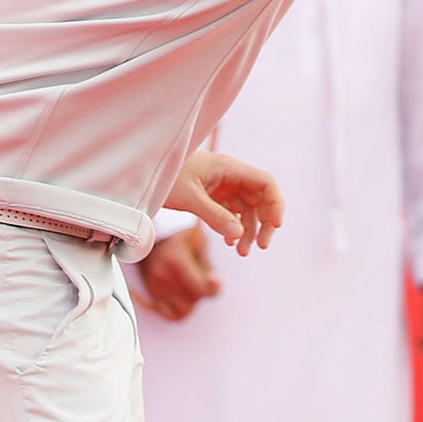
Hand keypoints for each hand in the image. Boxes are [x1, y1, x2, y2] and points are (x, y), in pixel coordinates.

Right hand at [134, 227, 219, 321]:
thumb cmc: (181, 236)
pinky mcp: (151, 293)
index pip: (200, 288)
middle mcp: (162, 276)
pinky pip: (171, 315)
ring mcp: (154, 286)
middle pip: (193, 300)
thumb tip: (216, 286)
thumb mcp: (199, 241)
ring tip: (192, 285)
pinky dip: (180, 310)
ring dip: (192, 301)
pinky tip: (184, 296)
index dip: (213, 288)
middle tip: (202, 277)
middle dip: (202, 292)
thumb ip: (208, 264)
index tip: (217, 281)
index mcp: (175, 261)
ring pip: (184, 311)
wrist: (153, 233)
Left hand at [165, 151, 283, 255]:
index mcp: (230, 168)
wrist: (147, 173)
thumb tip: (238, 234)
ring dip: (249, 230)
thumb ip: (214, 215)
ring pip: (249, 209)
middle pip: (261, 198)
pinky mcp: (215, 197)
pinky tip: (230, 242)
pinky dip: (235, 228)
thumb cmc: (166, 178)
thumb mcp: (188, 197)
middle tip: (261, 246)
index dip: (276, 202)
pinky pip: (234, 214)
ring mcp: (224, 187)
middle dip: (265, 222)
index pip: (265, 182)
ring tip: (242, 252)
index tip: (275, 225)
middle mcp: (231, 176)